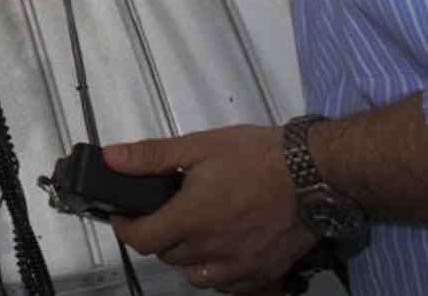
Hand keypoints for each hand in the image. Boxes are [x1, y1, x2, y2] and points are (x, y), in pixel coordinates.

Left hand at [105, 125, 317, 293]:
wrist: (313, 173)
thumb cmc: (261, 158)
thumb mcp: (199, 146)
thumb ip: (152, 156)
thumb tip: (114, 158)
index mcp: (191, 218)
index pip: (142, 239)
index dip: (125, 228)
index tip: (124, 216)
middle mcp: (212, 249)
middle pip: (167, 256)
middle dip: (158, 235)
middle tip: (164, 213)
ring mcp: (239, 266)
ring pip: (196, 275)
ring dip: (187, 257)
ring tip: (194, 230)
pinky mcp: (263, 274)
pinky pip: (228, 285)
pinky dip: (218, 272)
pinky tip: (222, 249)